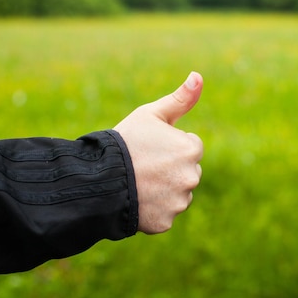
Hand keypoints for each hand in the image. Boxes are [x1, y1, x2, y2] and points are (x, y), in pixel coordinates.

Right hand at [114, 72, 203, 233]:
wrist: (98, 179)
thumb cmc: (124, 142)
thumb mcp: (151, 114)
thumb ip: (180, 98)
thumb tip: (198, 75)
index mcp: (191, 149)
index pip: (190, 146)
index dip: (169, 145)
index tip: (151, 147)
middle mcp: (191, 177)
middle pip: (186, 171)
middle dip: (170, 168)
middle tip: (143, 166)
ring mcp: (179, 202)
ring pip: (177, 193)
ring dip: (163, 189)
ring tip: (138, 182)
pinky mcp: (166, 222)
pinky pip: (164, 213)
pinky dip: (153, 209)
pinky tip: (137, 199)